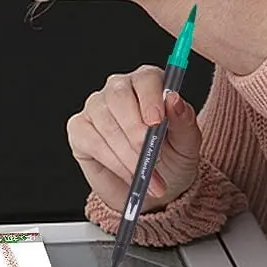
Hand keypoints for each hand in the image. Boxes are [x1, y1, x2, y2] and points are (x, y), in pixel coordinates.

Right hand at [66, 65, 201, 212]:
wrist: (151, 187)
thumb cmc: (172, 159)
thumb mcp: (188, 144)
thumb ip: (184, 120)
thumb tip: (174, 99)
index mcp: (148, 83)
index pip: (145, 79)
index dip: (150, 99)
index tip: (157, 123)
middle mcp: (118, 89)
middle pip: (119, 98)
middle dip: (136, 130)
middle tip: (152, 156)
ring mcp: (95, 107)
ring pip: (106, 125)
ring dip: (128, 155)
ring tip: (147, 175)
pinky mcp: (78, 128)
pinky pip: (92, 142)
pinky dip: (113, 163)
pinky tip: (129, 175)